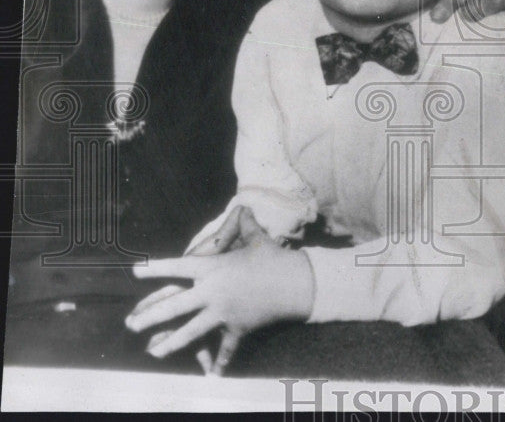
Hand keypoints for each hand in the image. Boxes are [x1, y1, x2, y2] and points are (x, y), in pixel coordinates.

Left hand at [126, 207, 313, 372]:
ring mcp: (223, 313)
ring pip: (191, 331)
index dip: (155, 268)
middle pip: (175, 306)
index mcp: (213, 268)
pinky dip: (220, 362)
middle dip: (150, 316)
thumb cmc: (274, 258)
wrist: (296, 283)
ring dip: (171, 343)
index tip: (135, 272)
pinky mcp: (237, 328)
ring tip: (153, 351)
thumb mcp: (257, 239)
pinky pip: (226, 347)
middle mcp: (212, 292)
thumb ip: (246, 225)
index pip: (178, 267)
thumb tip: (244, 207)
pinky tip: (212, 375)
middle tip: (130, 323)